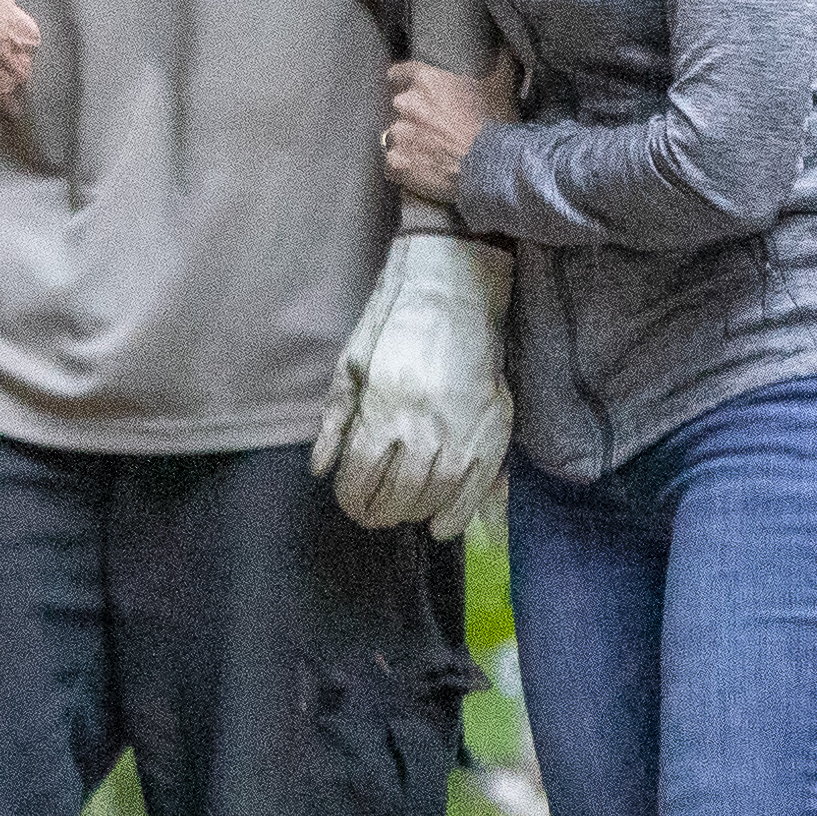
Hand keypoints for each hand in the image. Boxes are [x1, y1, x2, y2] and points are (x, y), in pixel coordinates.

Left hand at [309, 234, 514, 538]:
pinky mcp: (495, 430)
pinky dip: (459, 515)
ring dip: (412, 513)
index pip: (362, 476)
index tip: (348, 500)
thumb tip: (321, 469)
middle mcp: (426, 427)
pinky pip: (478, 488)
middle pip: (398, 495)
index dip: (350, 498)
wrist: (454, 289)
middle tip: (369, 513)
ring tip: (399, 513)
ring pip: (435, 497)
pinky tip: (440, 527)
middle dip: (377, 511)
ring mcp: (465, 432)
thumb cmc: (394, 322)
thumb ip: (335, 421)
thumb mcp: (351, 365)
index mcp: (384, 408)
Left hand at [381, 59, 515, 204]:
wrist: (490, 167)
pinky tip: (423, 171)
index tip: (406, 88)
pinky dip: (405, 168)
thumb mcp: (500, 88)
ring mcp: (399, 134)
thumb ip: (501, 64)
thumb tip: (509, 48)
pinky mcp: (396, 161)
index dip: (402, 81)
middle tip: (436, 130)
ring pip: (397, 136)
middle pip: (400, 108)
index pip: (400, 73)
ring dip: (409, 143)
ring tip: (432, 154)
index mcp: (426, 81)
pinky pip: (394, 164)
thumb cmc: (494, 125)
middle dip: (414, 117)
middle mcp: (406, 104)